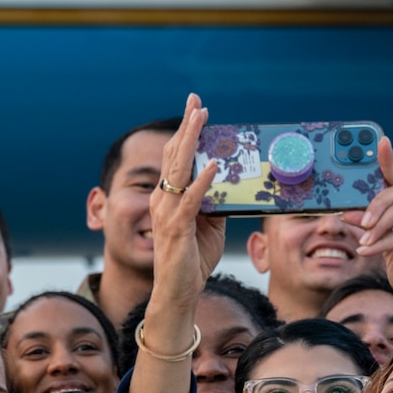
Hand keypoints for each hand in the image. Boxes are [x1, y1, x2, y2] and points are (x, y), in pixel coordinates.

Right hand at [146, 94, 225, 308]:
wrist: (178, 291)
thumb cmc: (192, 259)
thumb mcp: (210, 226)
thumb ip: (215, 204)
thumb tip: (229, 185)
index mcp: (168, 197)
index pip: (176, 157)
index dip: (186, 132)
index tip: (196, 109)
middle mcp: (162, 200)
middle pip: (174, 155)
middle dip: (187, 126)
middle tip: (196, 101)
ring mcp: (167, 213)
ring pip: (178, 170)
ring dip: (191, 142)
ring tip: (201, 119)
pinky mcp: (177, 229)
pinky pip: (191, 200)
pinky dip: (202, 182)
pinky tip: (212, 166)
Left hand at [348, 138, 392, 337]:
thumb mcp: (382, 245)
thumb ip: (368, 227)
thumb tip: (346, 212)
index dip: (388, 159)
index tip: (380, 140)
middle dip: (373, 205)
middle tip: (356, 222)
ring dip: (378, 224)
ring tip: (363, 240)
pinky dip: (383, 242)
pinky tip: (367, 250)